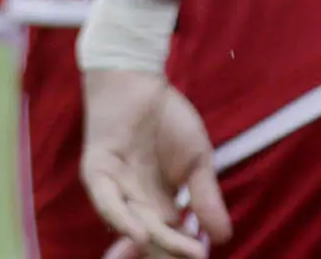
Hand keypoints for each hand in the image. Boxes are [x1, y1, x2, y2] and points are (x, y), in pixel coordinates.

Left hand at [82, 67, 229, 258]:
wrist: (140, 80)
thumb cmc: (168, 120)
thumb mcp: (198, 163)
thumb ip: (206, 198)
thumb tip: (223, 238)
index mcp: (161, 206)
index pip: (174, 240)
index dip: (187, 251)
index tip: (204, 257)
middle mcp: (136, 203)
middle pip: (153, 238)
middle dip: (172, 253)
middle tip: (195, 258)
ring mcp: (115, 187)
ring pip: (133, 223)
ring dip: (155, 240)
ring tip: (176, 251)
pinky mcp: (98, 169)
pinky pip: (106, 198)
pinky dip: (120, 217)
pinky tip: (138, 234)